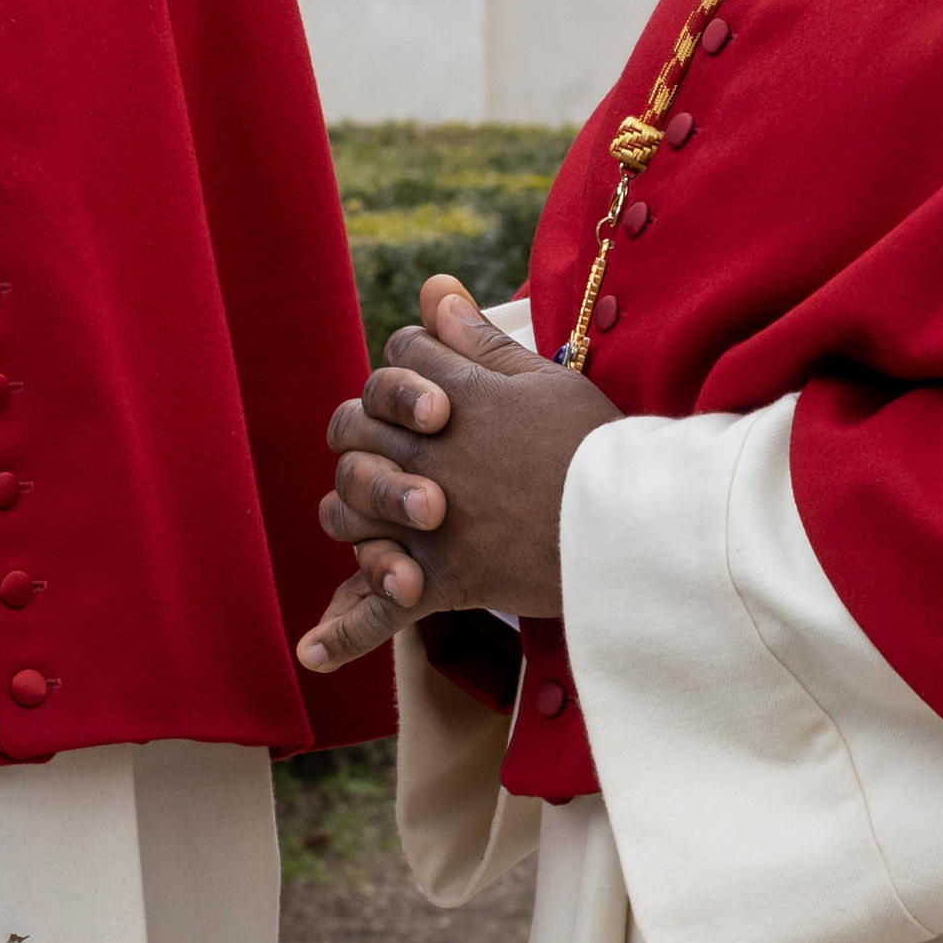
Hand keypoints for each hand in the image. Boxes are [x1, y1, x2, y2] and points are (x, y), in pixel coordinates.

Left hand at [290, 277, 622, 671]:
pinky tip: (310, 652)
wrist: (632, 525)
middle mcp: (422, 453)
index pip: (394, 358)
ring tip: (380, 528)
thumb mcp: (544, 379)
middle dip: (368, 434)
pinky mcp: (437, 579)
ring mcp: (422, 521)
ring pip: (345, 512)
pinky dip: (344, 634)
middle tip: (412, 455)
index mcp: (450, 395)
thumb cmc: (596, 448)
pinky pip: (376, 611)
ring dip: (355, 515)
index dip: (409, 370)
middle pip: (350, 428)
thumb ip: (480, 342)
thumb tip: (433, 290)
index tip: (438, 392)